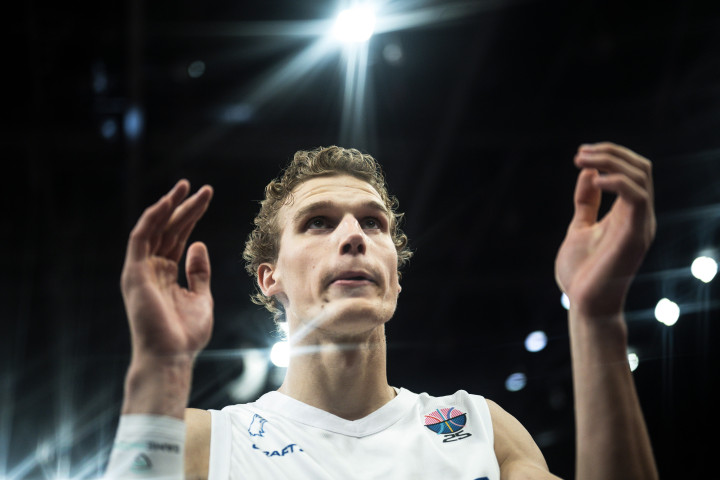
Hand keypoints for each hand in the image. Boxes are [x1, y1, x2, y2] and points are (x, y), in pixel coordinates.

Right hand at [121, 180, 213, 362]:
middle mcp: (151, 269)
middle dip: (185, 207)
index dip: (191, 217)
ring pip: (155, 229)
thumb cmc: (185, 334)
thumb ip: (198, 272)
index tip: (205, 198)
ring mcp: (141, 270)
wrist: (171, 356)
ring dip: (169, 206)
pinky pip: (141, 238)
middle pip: (169, 230)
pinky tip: (167, 203)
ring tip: (186, 187)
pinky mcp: (134, 272)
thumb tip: (198, 244)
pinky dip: (153, 218)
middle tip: (203, 188)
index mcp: (166, 275)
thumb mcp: (200, 297)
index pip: (178, 238)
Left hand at [555, 143, 655, 316]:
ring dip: (610, 161)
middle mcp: (639, 216)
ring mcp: (640, 225)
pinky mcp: (635, 235)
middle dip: (610, 152)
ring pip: (640, 176)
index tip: (580, 154)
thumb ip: (587, 202)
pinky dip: (618, 181)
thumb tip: (588, 172)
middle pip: (640, 167)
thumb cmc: (581, 273)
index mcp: (627, 214)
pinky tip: (595, 179)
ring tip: (581, 160)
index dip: (609, 155)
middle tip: (579, 153)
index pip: (633, 171)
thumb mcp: (580, 228)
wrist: (584, 305)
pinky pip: (638, 197)